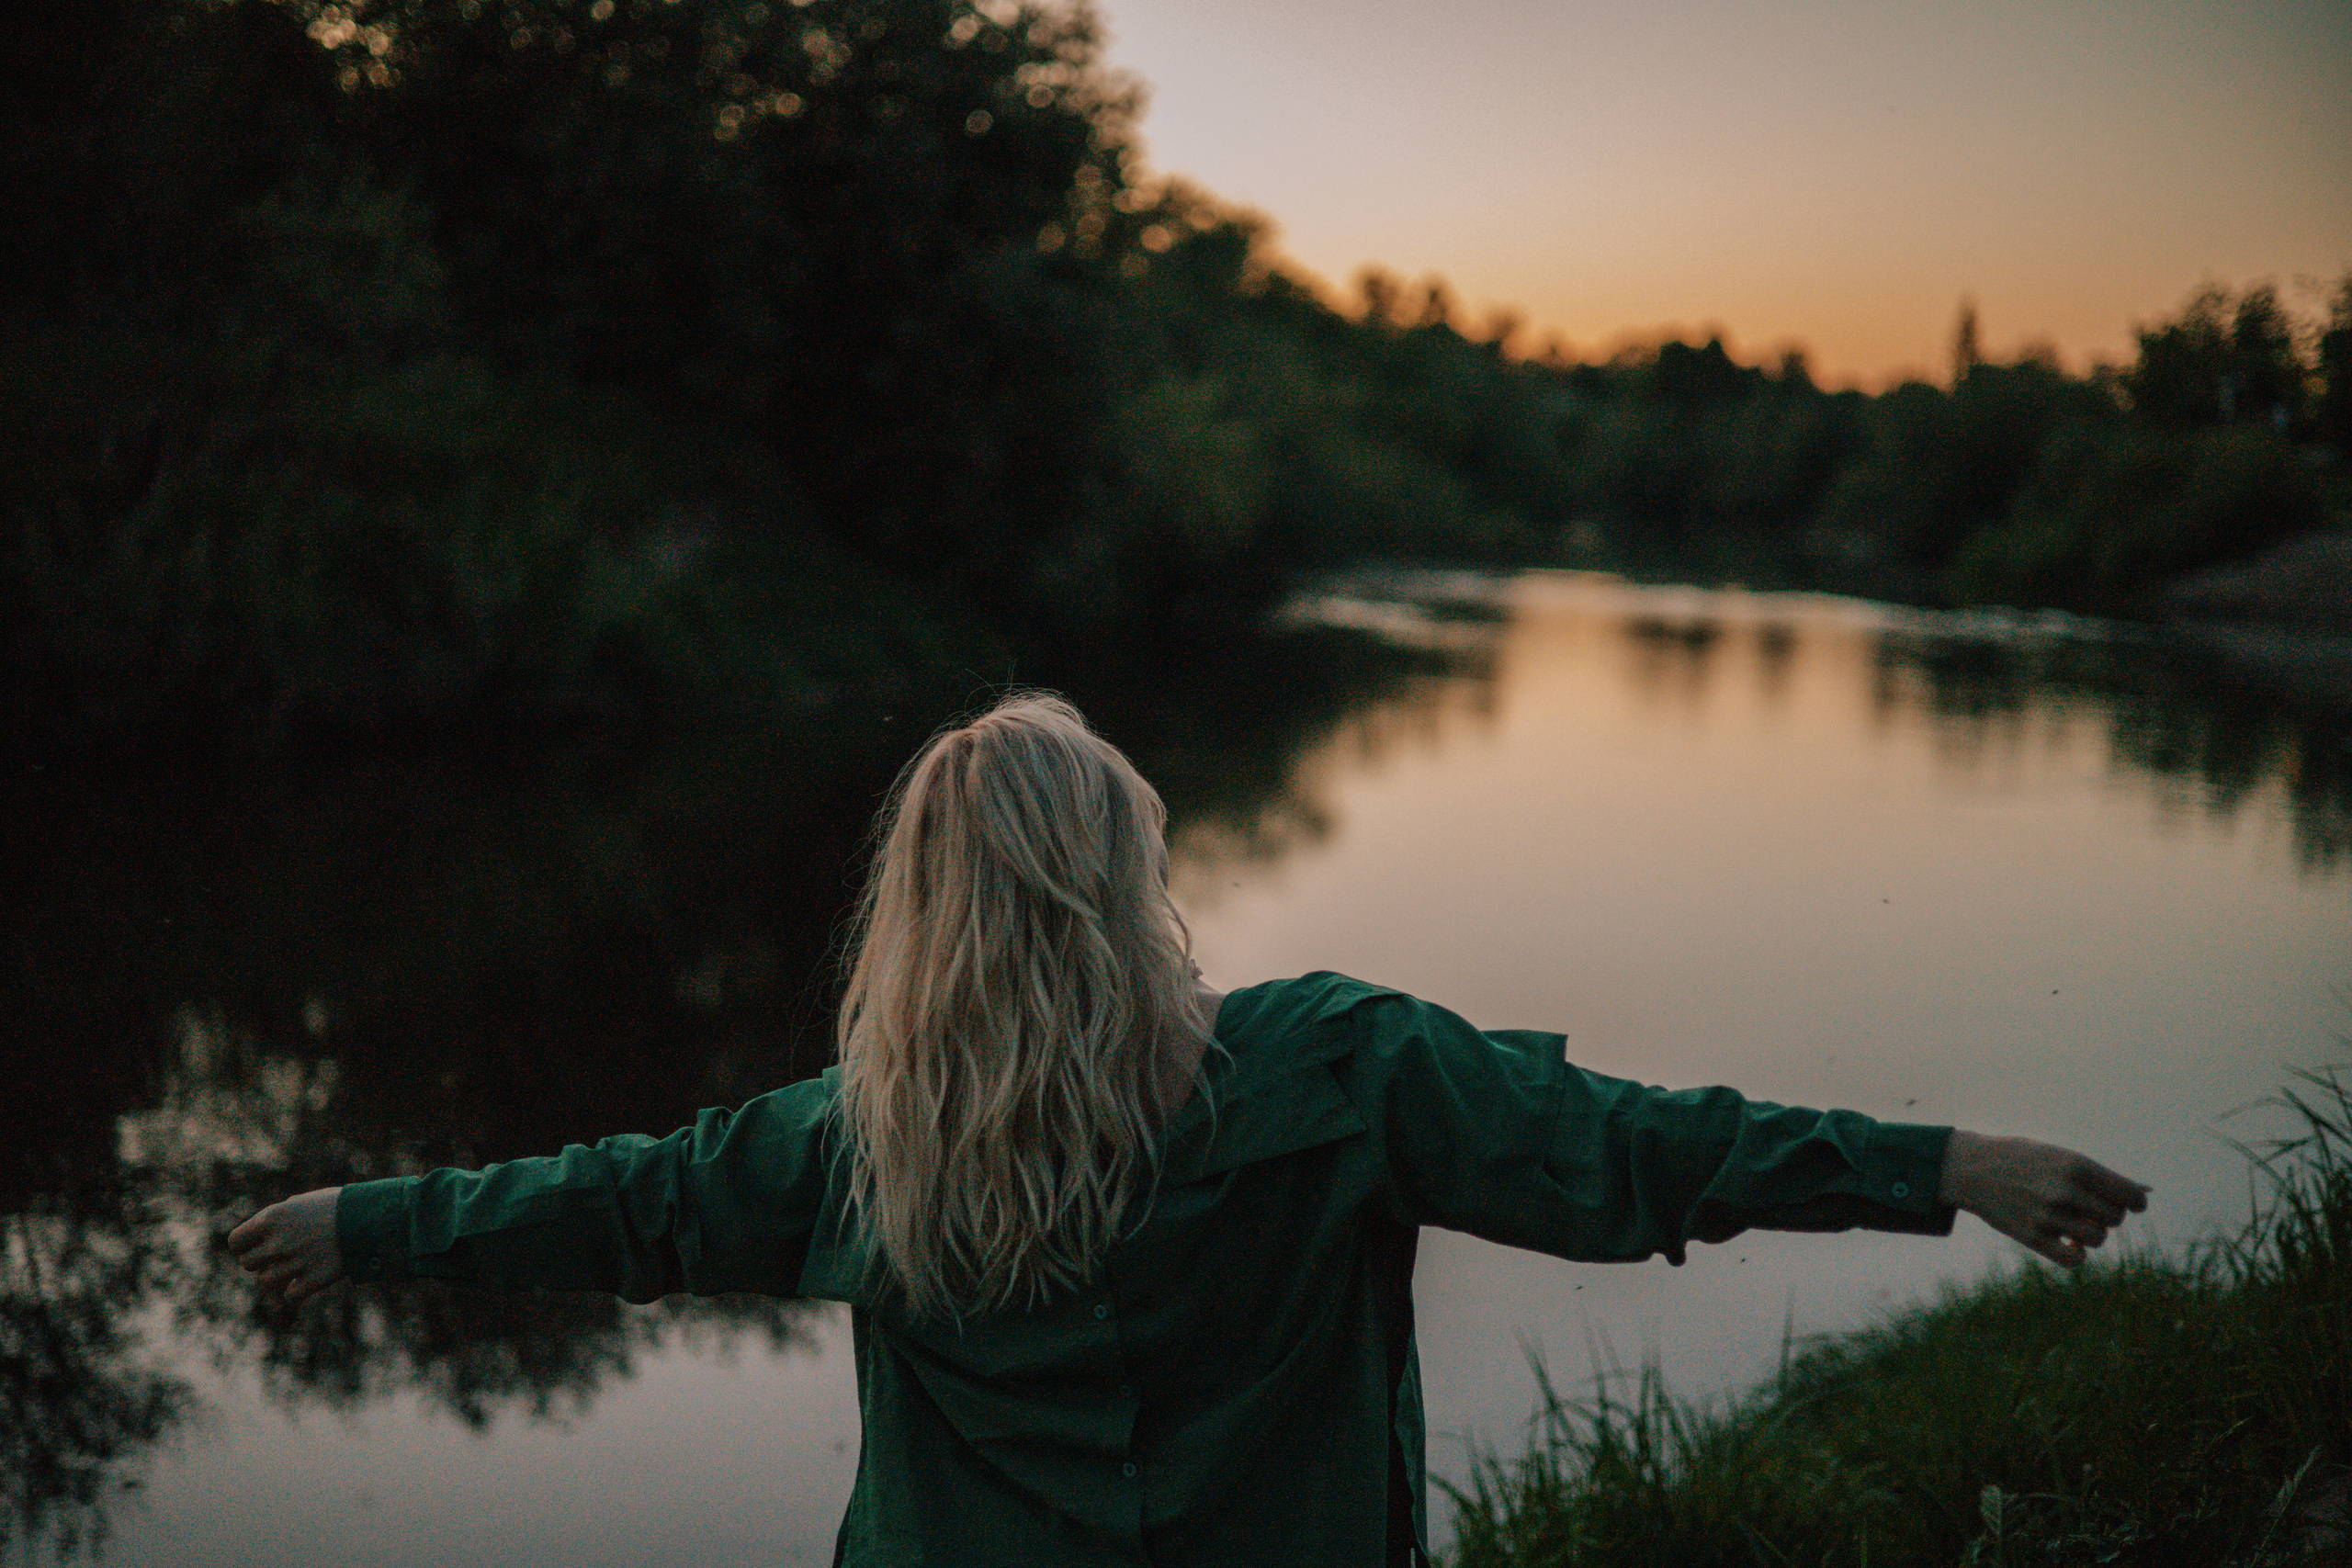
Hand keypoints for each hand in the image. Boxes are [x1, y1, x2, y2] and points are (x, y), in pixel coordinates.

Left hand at [227, 1187, 345, 1302]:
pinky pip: (289, 1295)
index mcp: (271, 1219)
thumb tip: (258, 1238)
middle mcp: (277, 1243)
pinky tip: (308, 1278)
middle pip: (248, 1264)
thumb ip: (275, 1221)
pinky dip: (296, 1290)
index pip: (235, 1242)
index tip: (255, 1246)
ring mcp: (294, 1264)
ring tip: (296, 1266)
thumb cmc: (337, 1206)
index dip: (243, 1246)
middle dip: (261, 1261)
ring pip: (265, 1282)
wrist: (371, 1219)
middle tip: (281, 1254)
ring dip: (277, 1276)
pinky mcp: (312, 1281)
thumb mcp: (301, 1204)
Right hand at [1940, 1131, 2148, 1267]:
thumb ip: (2094, 1176)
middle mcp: (2064, 1191)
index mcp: (2076, 1166)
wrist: (1970, 1168)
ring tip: (2077, 1223)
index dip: (2136, 1201)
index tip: (2132, 1204)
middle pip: (2115, 1218)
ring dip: (2093, 1233)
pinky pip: (2073, 1259)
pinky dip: (2078, 1255)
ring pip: (2097, 1238)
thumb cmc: (2020, 1159)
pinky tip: (2069, 1243)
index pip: (2129, 1196)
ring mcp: (2048, 1216)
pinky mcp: (2032, 1237)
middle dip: (2108, 1215)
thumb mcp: (2058, 1156)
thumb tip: (2139, 1196)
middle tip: (2092, 1209)